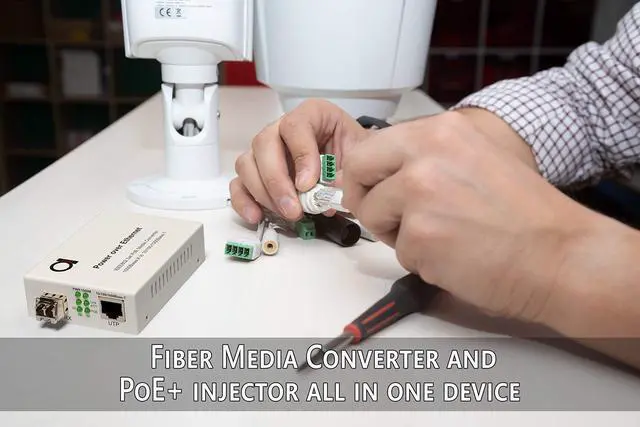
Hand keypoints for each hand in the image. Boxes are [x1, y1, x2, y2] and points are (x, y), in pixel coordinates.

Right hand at [230, 100, 369, 223]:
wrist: (352, 166)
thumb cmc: (353, 155)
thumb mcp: (359, 157)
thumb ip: (345, 173)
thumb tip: (327, 195)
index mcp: (312, 114)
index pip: (295, 126)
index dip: (300, 155)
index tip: (308, 183)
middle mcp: (282, 128)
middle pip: (264, 143)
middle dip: (277, 180)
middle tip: (293, 207)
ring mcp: (266, 151)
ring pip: (247, 164)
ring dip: (263, 193)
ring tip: (286, 214)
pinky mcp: (257, 173)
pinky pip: (239, 184)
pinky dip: (244, 201)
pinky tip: (257, 216)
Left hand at [341, 111, 594, 322]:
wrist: (560, 255)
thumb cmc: (523, 214)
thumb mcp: (474, 158)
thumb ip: (426, 158)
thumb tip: (383, 171)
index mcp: (440, 131)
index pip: (368, 147)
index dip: (367, 175)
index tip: (373, 190)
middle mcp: (425, 155)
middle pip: (356, 173)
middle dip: (366, 198)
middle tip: (390, 218)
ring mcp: (420, 195)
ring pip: (373, 216)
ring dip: (398, 234)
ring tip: (442, 238)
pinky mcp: (420, 235)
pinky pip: (399, 252)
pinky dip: (421, 260)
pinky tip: (456, 256)